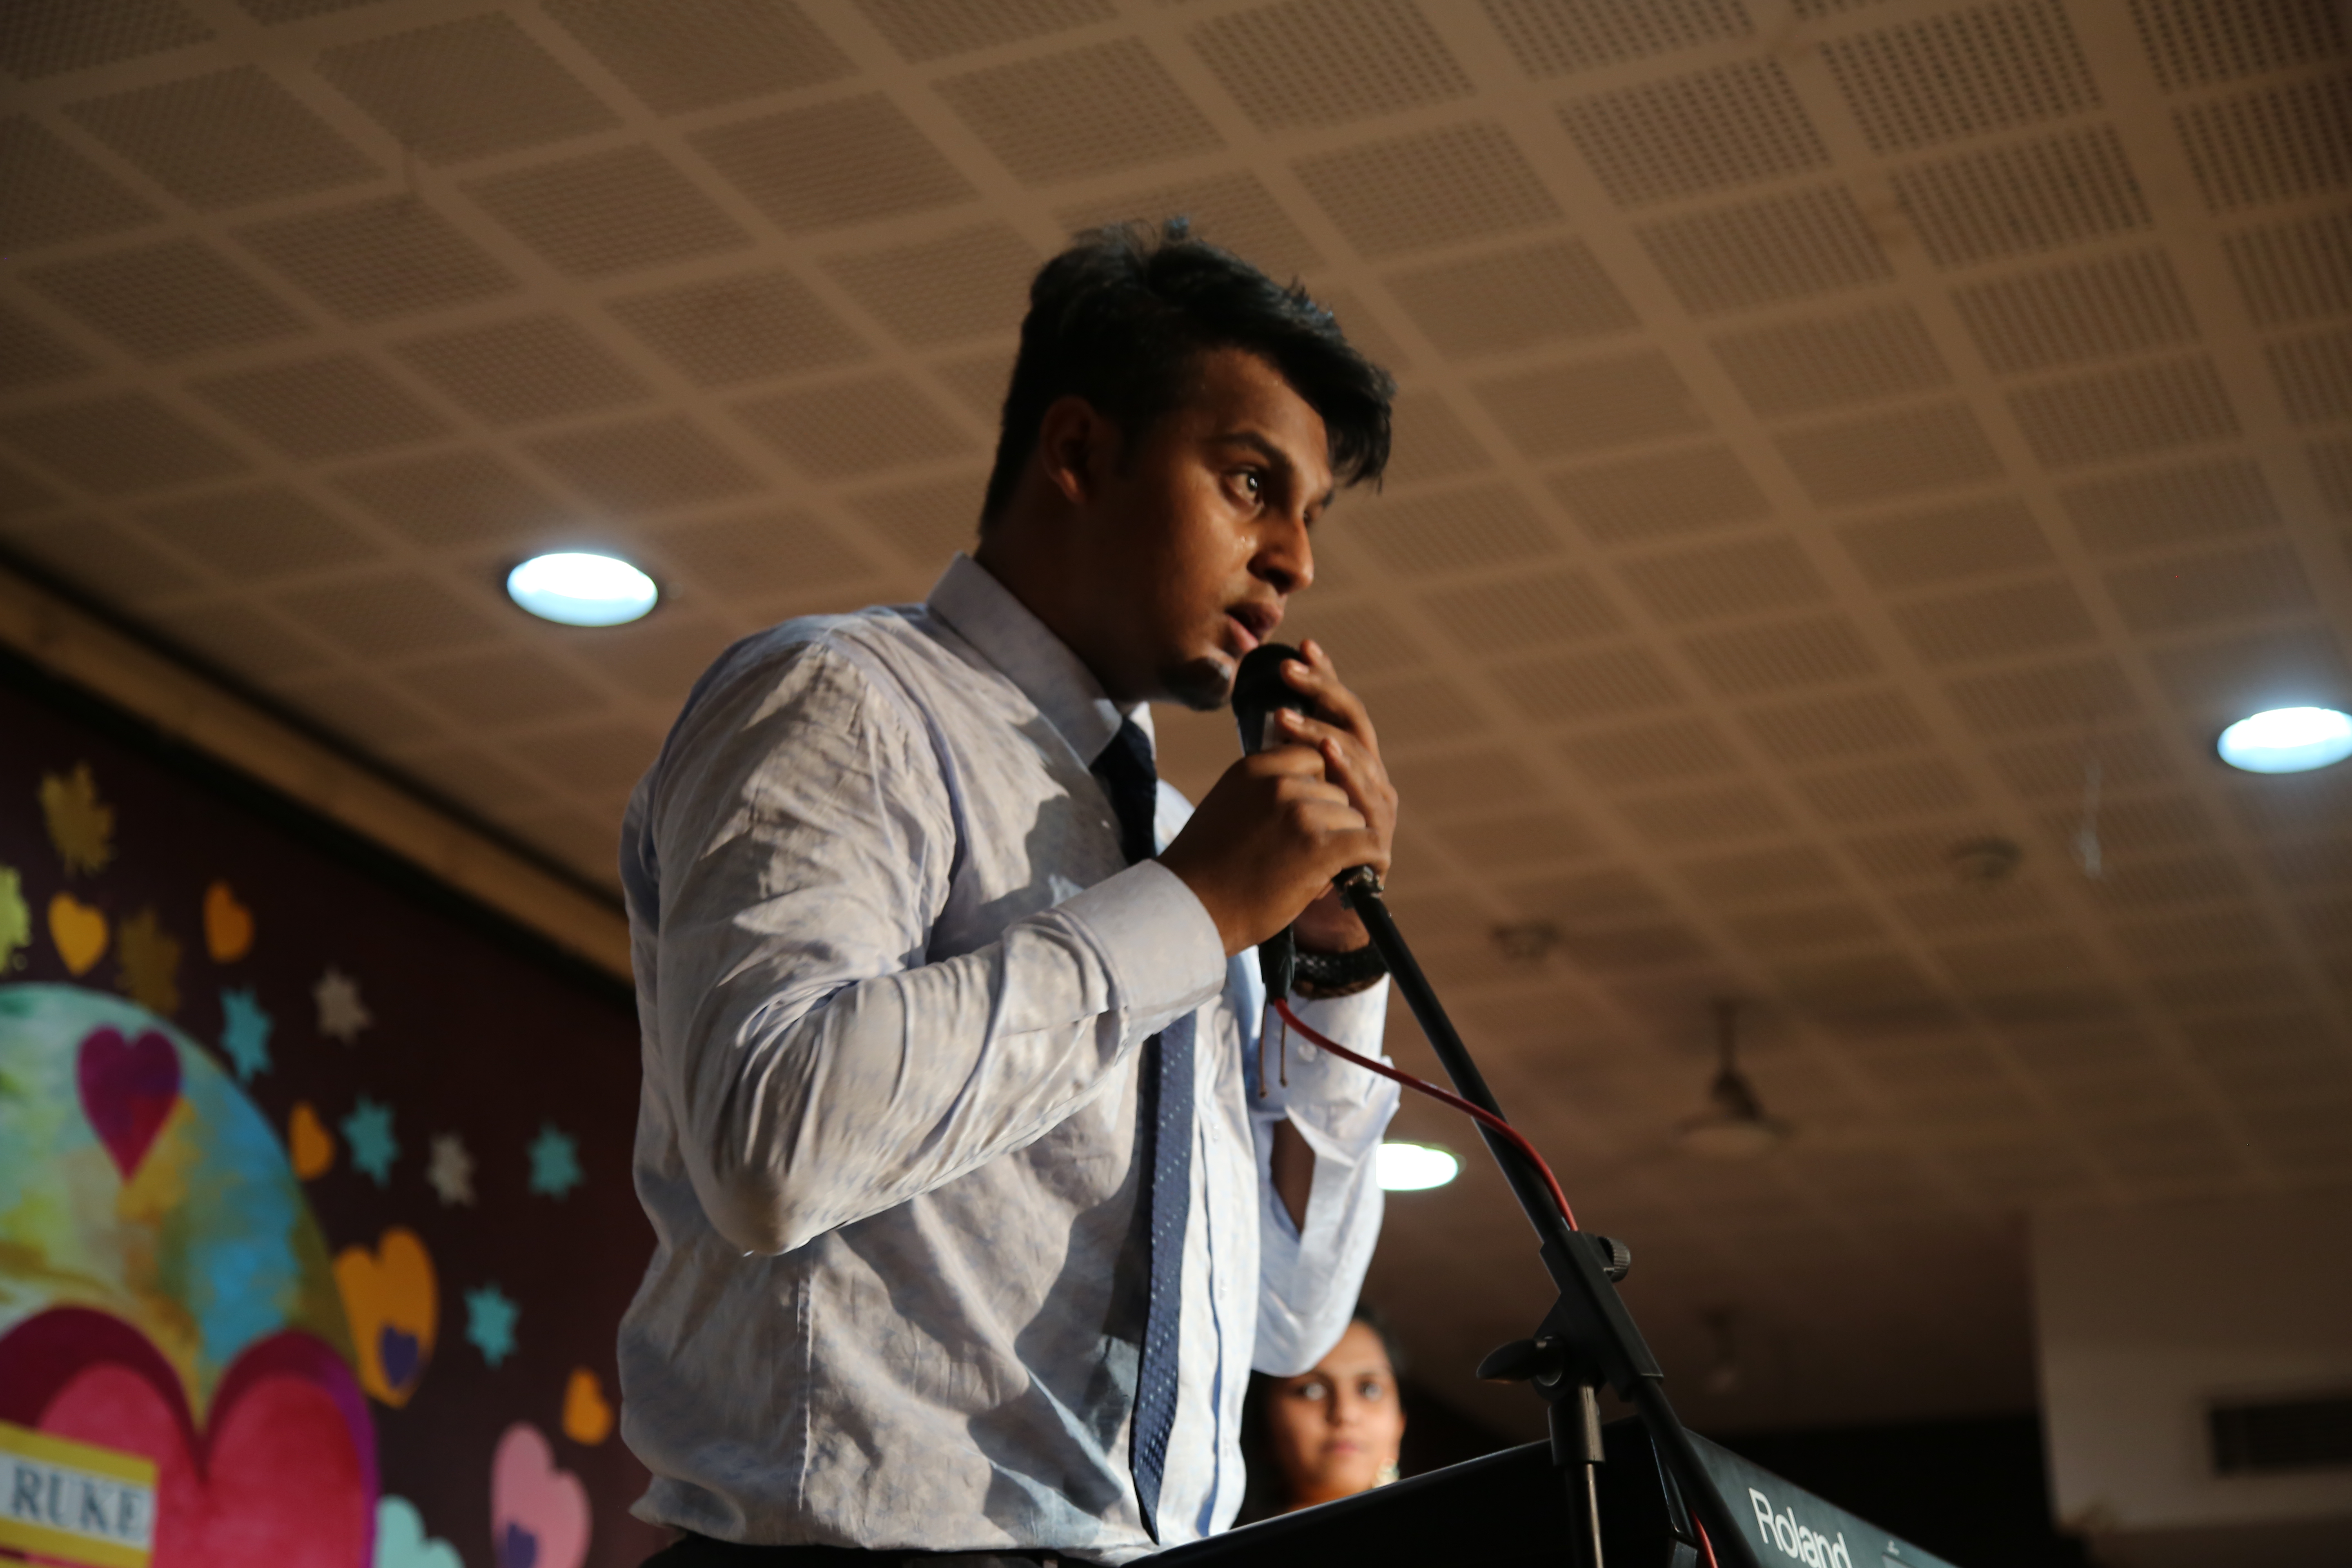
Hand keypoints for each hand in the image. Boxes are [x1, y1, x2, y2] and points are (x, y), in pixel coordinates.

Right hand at [1157, 640, 1395, 955]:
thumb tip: (1309, 793)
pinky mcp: (1317, 847)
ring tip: (1315, 874)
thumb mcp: (1228, 808)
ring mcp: (1299, 812)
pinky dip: (1370, 860)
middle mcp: (1278, 783)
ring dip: (1344, 845)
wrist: (1187, 910)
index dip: (1318, 788)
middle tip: (1307, 855)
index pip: (1312, 758)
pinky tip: (1360, 876)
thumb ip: (1263, 792)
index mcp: (1253, 769)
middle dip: (1331, 822)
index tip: (1311, 816)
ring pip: (1352, 817)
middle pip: (1336, 789)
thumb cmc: (1205, 870)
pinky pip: (1367, 843)